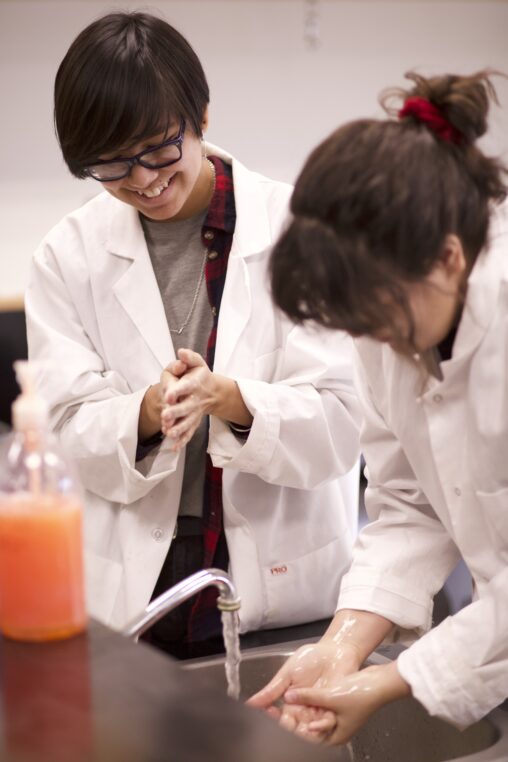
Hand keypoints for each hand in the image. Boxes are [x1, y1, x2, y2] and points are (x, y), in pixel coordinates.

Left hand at [160, 348, 252, 451]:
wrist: (211, 391)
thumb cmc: (198, 375)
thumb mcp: (196, 362)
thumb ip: (189, 358)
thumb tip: (181, 352)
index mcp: (195, 383)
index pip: (186, 386)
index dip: (178, 390)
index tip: (169, 395)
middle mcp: (195, 399)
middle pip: (186, 407)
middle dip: (176, 412)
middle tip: (165, 416)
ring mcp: (195, 413)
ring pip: (188, 422)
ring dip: (179, 429)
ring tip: (169, 433)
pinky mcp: (193, 422)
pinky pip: (189, 432)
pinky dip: (182, 440)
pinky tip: (175, 447)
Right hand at [247, 640, 361, 741]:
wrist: (334, 651)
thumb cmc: (311, 658)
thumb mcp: (287, 673)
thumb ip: (271, 690)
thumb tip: (250, 703)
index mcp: (290, 703)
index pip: (279, 718)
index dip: (273, 718)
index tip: (270, 711)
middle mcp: (303, 711)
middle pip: (294, 729)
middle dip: (289, 728)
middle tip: (286, 720)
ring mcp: (318, 712)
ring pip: (310, 731)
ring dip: (305, 731)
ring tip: (301, 724)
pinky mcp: (333, 711)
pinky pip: (327, 724)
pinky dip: (322, 725)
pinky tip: (316, 721)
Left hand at [283, 661, 410, 745]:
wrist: (379, 681)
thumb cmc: (362, 695)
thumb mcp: (331, 697)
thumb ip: (308, 696)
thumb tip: (288, 696)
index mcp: (334, 737)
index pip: (307, 740)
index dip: (291, 731)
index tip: (277, 721)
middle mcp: (333, 730)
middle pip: (306, 729)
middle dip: (291, 721)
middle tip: (273, 712)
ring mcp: (333, 717)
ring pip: (309, 716)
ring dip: (297, 710)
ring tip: (280, 704)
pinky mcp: (334, 704)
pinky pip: (316, 705)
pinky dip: (306, 701)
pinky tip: (294, 695)